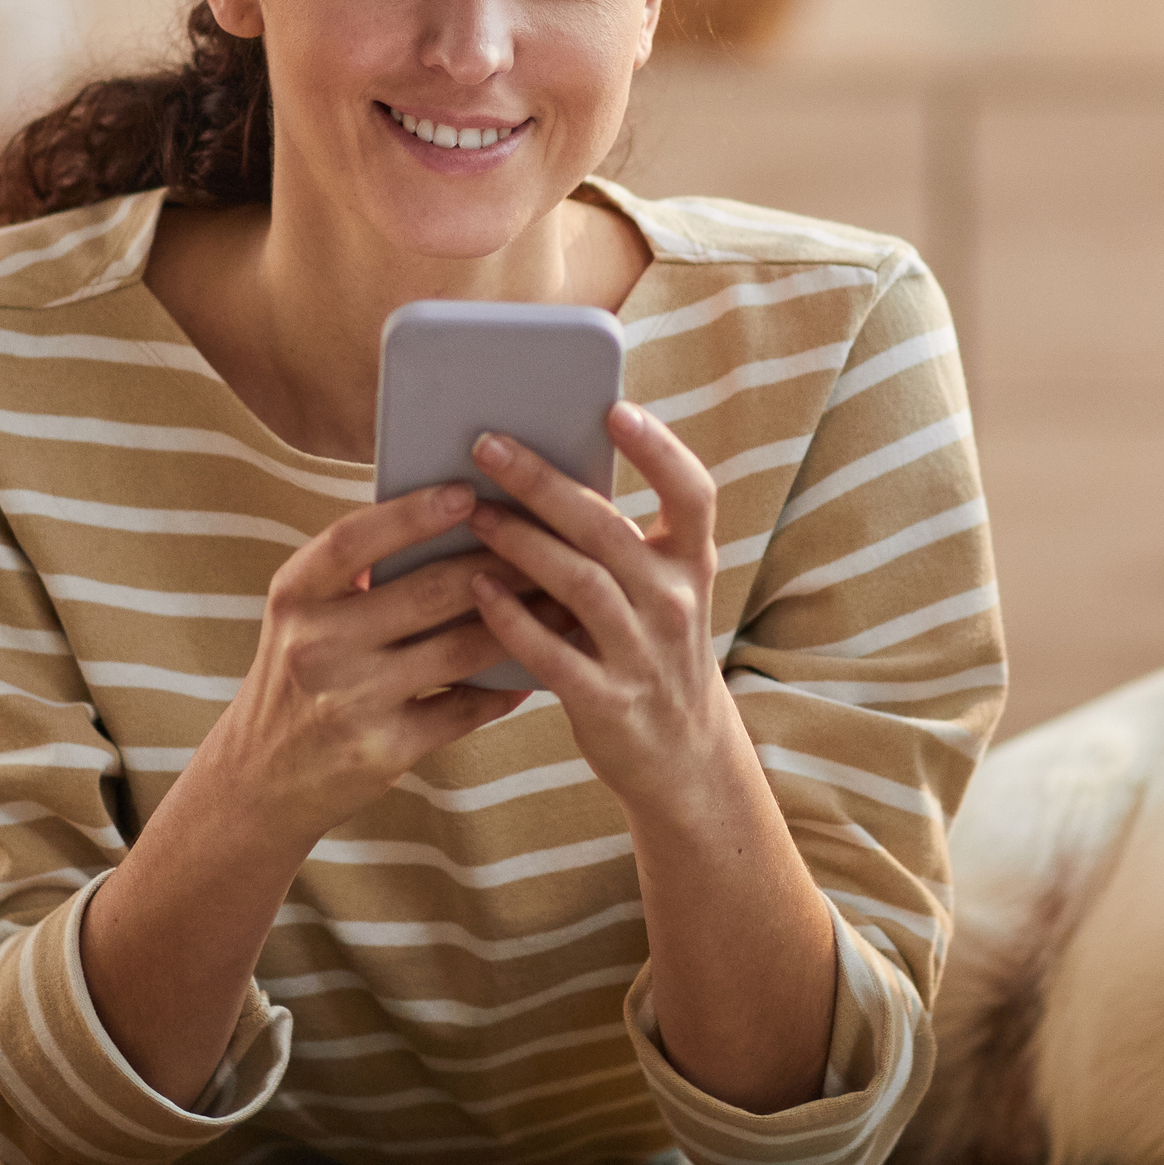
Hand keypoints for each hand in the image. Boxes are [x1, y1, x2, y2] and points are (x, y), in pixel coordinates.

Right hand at [181, 482, 527, 850]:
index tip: (467, 491)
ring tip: (563, 600)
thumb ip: (358, 574)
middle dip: (500, 563)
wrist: (262, 781)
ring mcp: (350, 702)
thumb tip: (454, 517)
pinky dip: (503, 687)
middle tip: (551, 540)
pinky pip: (462, 709)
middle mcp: (316, 646)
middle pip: (427, 591)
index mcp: (295, 597)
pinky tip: (534, 668)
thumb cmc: (299, 676)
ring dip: (521, 622)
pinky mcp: (382, 752)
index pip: (354, 541)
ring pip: (458, 649)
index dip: (411, 514)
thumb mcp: (304, 616)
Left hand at [464, 403, 734, 799]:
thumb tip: (541, 470)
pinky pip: (552, 652)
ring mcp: (644, 654)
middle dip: (543, 483)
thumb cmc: (653, 649)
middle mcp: (674, 603)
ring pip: (579, 584)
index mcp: (691, 564)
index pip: (692, 494)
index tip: (614, 408)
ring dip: (519, 542)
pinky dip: (512, 618)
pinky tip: (475, 589)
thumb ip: (619, 540)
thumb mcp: (661, 590)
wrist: (681, 756)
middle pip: (608, 529)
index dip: (659, 448)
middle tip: (487, 445)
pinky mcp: (608, 701)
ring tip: (471, 513)